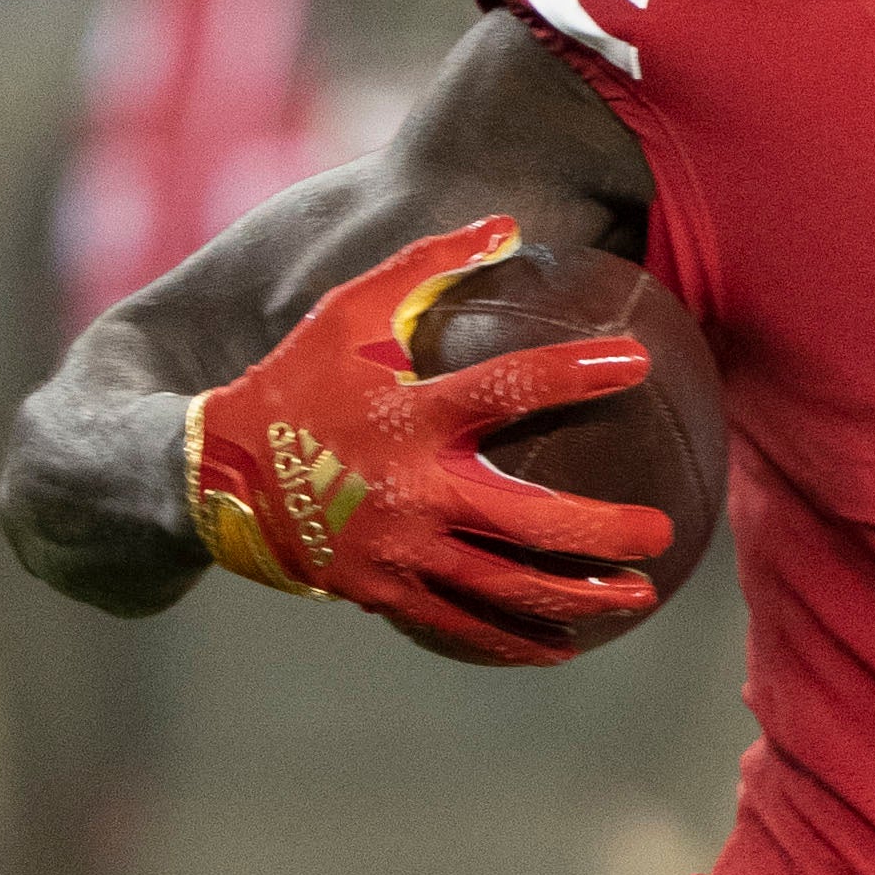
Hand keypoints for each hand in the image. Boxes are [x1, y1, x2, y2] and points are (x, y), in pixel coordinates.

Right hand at [183, 218, 673, 665]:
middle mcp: (409, 490)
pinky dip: (514, 639)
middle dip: (604, 533)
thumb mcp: (348, 311)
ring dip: (579, 598)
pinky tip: (564, 647)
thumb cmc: (296, 381)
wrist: (210, 474)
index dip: (572, 373)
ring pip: (504, 586)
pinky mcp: (381, 591)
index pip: (505, 388)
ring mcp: (395, 550)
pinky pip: (459, 624)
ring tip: (638, 598)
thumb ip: (428, 269)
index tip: (637, 363)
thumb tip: (508, 227)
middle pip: (527, 522)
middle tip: (663, 536)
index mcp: (409, 417)